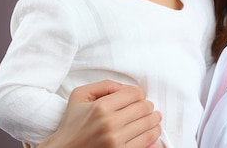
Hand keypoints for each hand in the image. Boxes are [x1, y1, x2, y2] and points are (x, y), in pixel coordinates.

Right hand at [36, 80, 162, 147]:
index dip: (139, 94)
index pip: (135, 93)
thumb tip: (127, 88)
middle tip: (146, 108)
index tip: (137, 98)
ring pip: (149, 126)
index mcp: (101, 107)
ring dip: (154, 121)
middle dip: (148, 107)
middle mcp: (110, 124)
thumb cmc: (72, 123)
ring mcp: (116, 142)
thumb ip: (105, 85)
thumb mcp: (81, 95)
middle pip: (145, 108)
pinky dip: (152, 138)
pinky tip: (150, 133)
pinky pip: (146, 144)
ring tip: (152, 120)